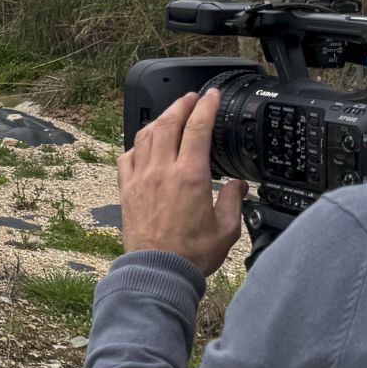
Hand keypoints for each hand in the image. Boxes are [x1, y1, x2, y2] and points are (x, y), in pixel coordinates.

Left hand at [118, 89, 248, 274]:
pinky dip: (137, 144)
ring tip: (170, 114)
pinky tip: (144, 145)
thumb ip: (233, 201)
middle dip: (181, 104)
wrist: (157, 272)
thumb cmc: (190, 255)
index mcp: (189, 176)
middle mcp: (162, 171)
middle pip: (169, 123)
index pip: (197, 127)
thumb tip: (239, 186)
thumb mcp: (226, 229)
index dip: (205, 106)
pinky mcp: (127, 190)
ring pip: (146, 135)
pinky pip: (127, 156)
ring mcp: (141, 178)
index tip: (211, 95)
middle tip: (191, 97)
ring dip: (159, 119)